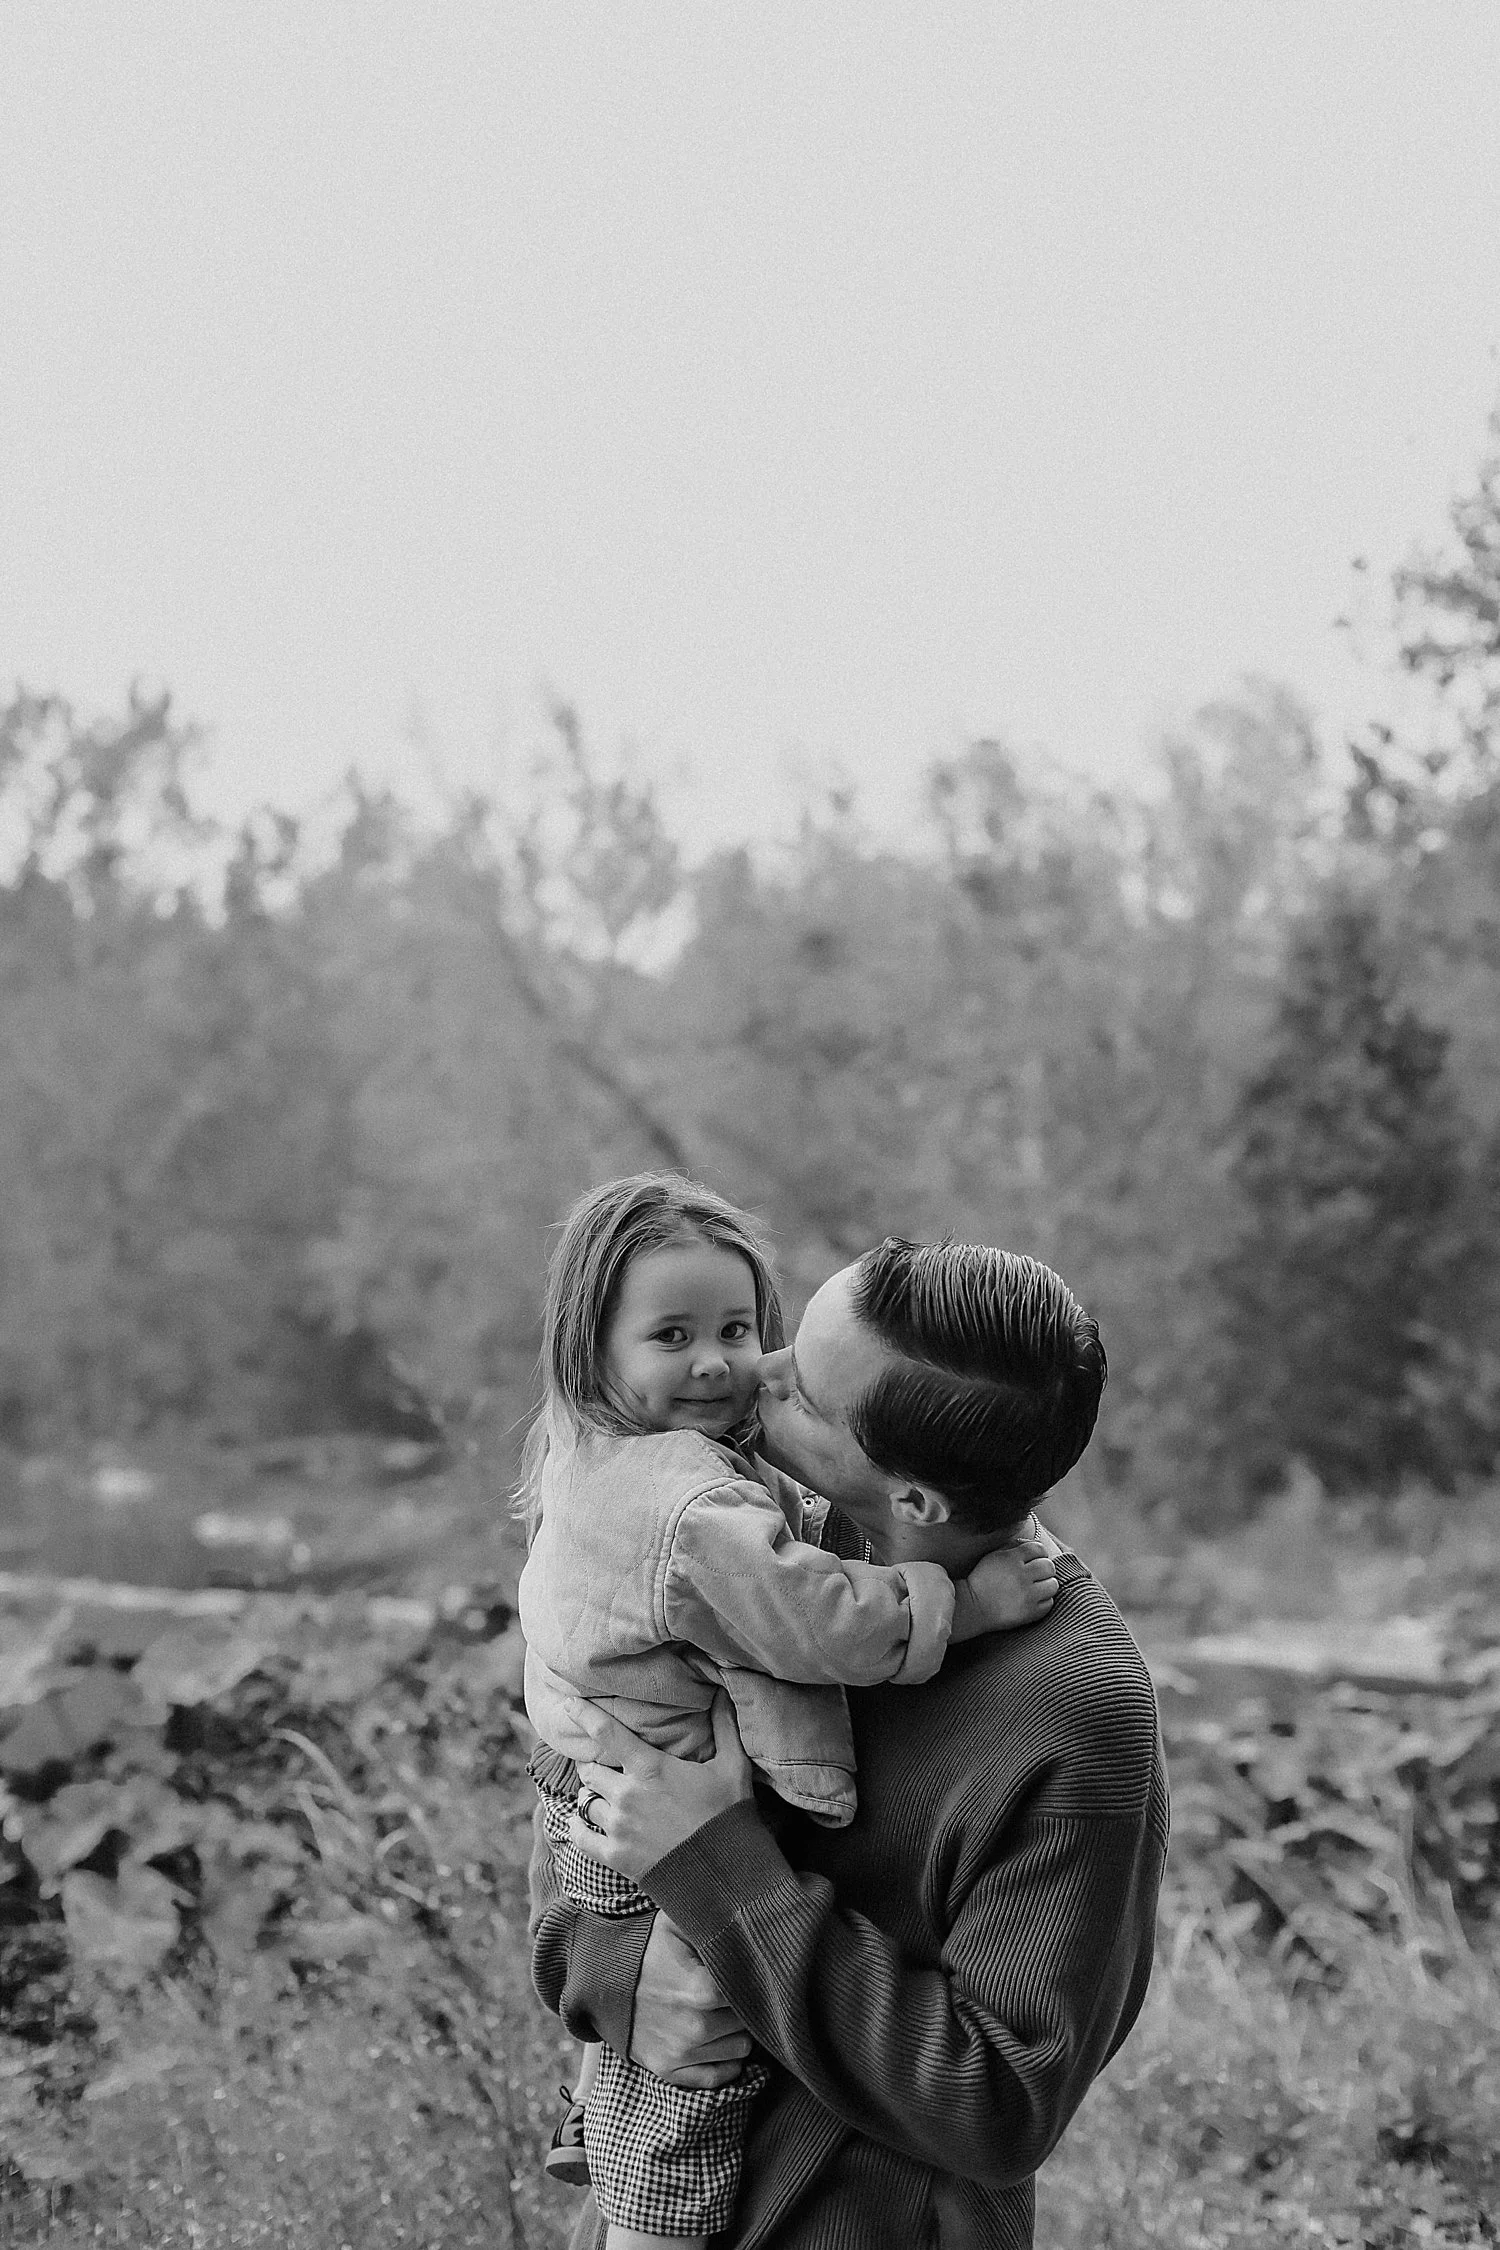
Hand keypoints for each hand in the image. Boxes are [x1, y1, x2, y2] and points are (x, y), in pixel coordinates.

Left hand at [569, 1693, 753, 1883]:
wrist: (725, 1874)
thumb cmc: (728, 1815)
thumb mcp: (733, 1766)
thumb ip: (724, 1726)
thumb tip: (721, 1692)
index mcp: (650, 1768)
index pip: (606, 1733)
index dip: (583, 1715)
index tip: (568, 1705)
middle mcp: (627, 1795)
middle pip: (590, 1770)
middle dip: (594, 1764)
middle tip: (602, 1764)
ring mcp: (618, 1828)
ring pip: (584, 1801)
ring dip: (590, 1795)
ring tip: (599, 1794)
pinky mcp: (616, 1857)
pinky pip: (580, 1837)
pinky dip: (578, 1827)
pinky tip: (581, 1823)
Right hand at [629, 1914, 751, 2088]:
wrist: (599, 1979)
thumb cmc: (644, 1947)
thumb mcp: (675, 1923)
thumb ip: (713, 1923)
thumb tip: (745, 1922)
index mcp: (701, 1990)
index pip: (751, 1995)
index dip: (752, 1984)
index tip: (744, 1974)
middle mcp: (694, 2028)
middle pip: (748, 2023)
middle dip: (745, 2006)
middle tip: (732, 1991)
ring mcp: (680, 2054)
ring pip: (740, 2050)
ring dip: (736, 2032)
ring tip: (722, 2012)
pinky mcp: (668, 2070)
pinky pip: (717, 2078)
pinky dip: (725, 2062)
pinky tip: (719, 2040)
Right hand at [956, 1539, 1058, 1635]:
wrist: (973, 1607)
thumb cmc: (982, 1580)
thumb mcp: (993, 1556)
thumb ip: (1013, 1546)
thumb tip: (1032, 1546)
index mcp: (1011, 1559)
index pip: (1039, 1549)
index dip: (1039, 1553)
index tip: (1035, 1559)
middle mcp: (1021, 1576)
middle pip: (1049, 1566)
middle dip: (1044, 1568)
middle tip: (1037, 1574)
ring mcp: (1027, 1595)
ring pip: (1053, 1584)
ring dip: (1047, 1584)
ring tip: (1037, 1587)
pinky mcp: (1030, 1612)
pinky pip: (1049, 1603)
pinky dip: (1044, 1600)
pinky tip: (1033, 1599)